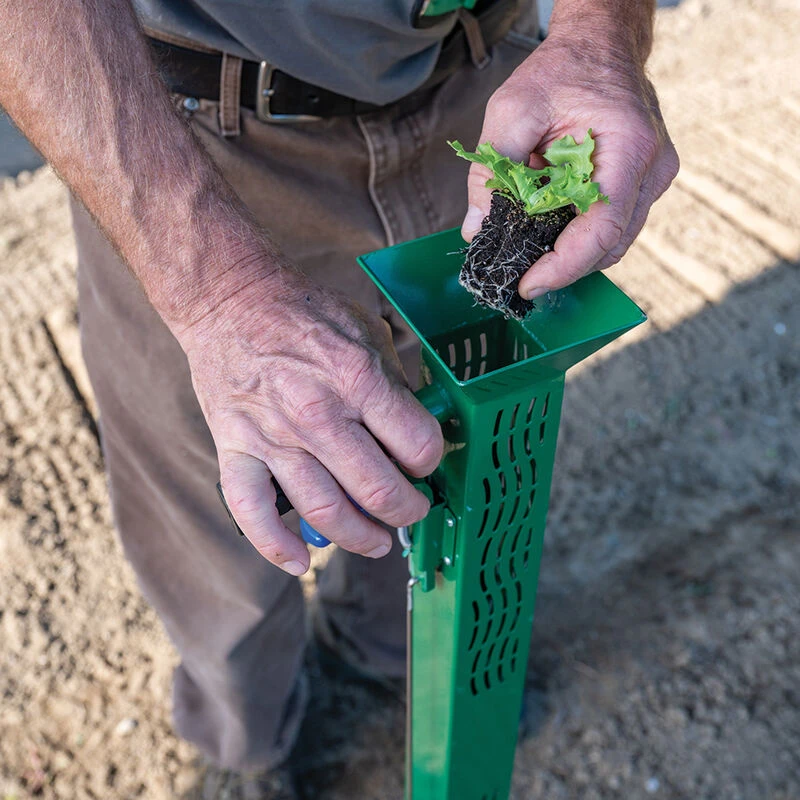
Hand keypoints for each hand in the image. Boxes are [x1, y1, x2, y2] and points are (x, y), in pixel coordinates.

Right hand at [178, 267, 442, 574]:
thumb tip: (419, 431)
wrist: (230, 300)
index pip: (417, 446)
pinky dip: (276, 547)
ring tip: (377, 542)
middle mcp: (317, 414)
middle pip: (378, 492)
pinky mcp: (236, 448)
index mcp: (357, 379)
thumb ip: (395, 385)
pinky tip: (300, 562)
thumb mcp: (367, 332)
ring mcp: (273, 436)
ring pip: (326, 513)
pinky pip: (252, 513)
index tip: (426, 463)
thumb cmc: (304, 314)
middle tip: (412, 510)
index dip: (431, 462)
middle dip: (407, 511)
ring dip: (361, 538)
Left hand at [461, 28, 678, 298]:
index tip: (527, 285)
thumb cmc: (562, 69)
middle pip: (609, 246)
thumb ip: (492, 169)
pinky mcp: (642, 184)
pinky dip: (578, 236)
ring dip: (570, 254)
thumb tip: (475, 228)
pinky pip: (612, 225)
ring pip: (612, 242)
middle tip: (519, 276)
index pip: (602, 230)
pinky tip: (549, 231)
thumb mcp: (512, 109)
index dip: (563, 267)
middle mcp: (651, 170)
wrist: (600, 44)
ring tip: (530, 251)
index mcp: (629, 148)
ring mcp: (652, 179)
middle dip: (562, 268)